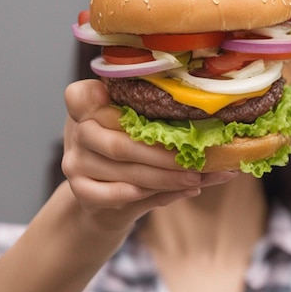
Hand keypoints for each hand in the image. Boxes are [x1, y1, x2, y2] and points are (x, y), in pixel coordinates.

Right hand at [62, 79, 236, 230]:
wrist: (102, 196)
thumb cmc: (126, 149)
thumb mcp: (133, 126)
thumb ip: (157, 121)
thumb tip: (215, 122)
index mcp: (85, 102)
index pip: (86, 95)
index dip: (113, 101)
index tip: (150, 103)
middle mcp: (77, 131)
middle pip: (122, 144)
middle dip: (165, 156)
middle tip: (201, 159)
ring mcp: (75, 163)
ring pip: (127, 172)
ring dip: (168, 178)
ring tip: (199, 176)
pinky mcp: (80, 191)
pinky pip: (118, 195)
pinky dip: (153, 195)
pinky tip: (181, 191)